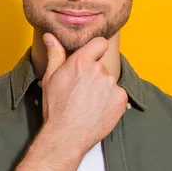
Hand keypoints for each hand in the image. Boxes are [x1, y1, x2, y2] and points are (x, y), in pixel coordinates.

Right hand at [40, 33, 128, 152]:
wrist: (66, 135)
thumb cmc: (56, 107)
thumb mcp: (50, 78)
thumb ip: (55, 54)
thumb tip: (50, 35)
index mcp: (81, 61)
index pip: (100, 43)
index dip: (96, 49)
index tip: (92, 58)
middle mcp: (99, 70)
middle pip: (102, 66)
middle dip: (95, 76)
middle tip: (82, 91)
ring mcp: (111, 84)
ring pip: (109, 82)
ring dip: (103, 89)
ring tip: (89, 104)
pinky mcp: (121, 99)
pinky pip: (118, 95)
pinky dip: (111, 102)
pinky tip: (99, 110)